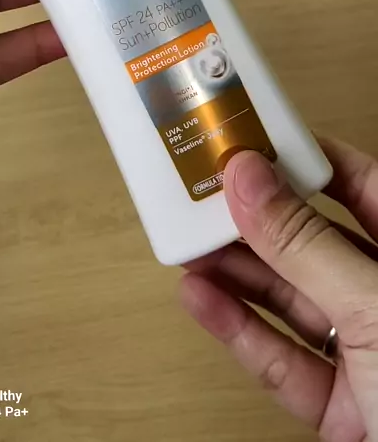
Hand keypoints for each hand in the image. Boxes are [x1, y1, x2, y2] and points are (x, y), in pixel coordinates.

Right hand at [181, 137, 377, 440]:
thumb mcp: (377, 309)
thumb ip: (306, 245)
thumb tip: (252, 179)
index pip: (363, 186)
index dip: (307, 160)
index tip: (255, 139)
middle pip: (316, 241)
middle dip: (259, 216)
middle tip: (207, 190)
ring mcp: (368, 357)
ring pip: (291, 299)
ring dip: (236, 269)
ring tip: (190, 238)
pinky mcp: (339, 409)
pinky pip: (280, 358)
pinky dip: (238, 328)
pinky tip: (201, 296)